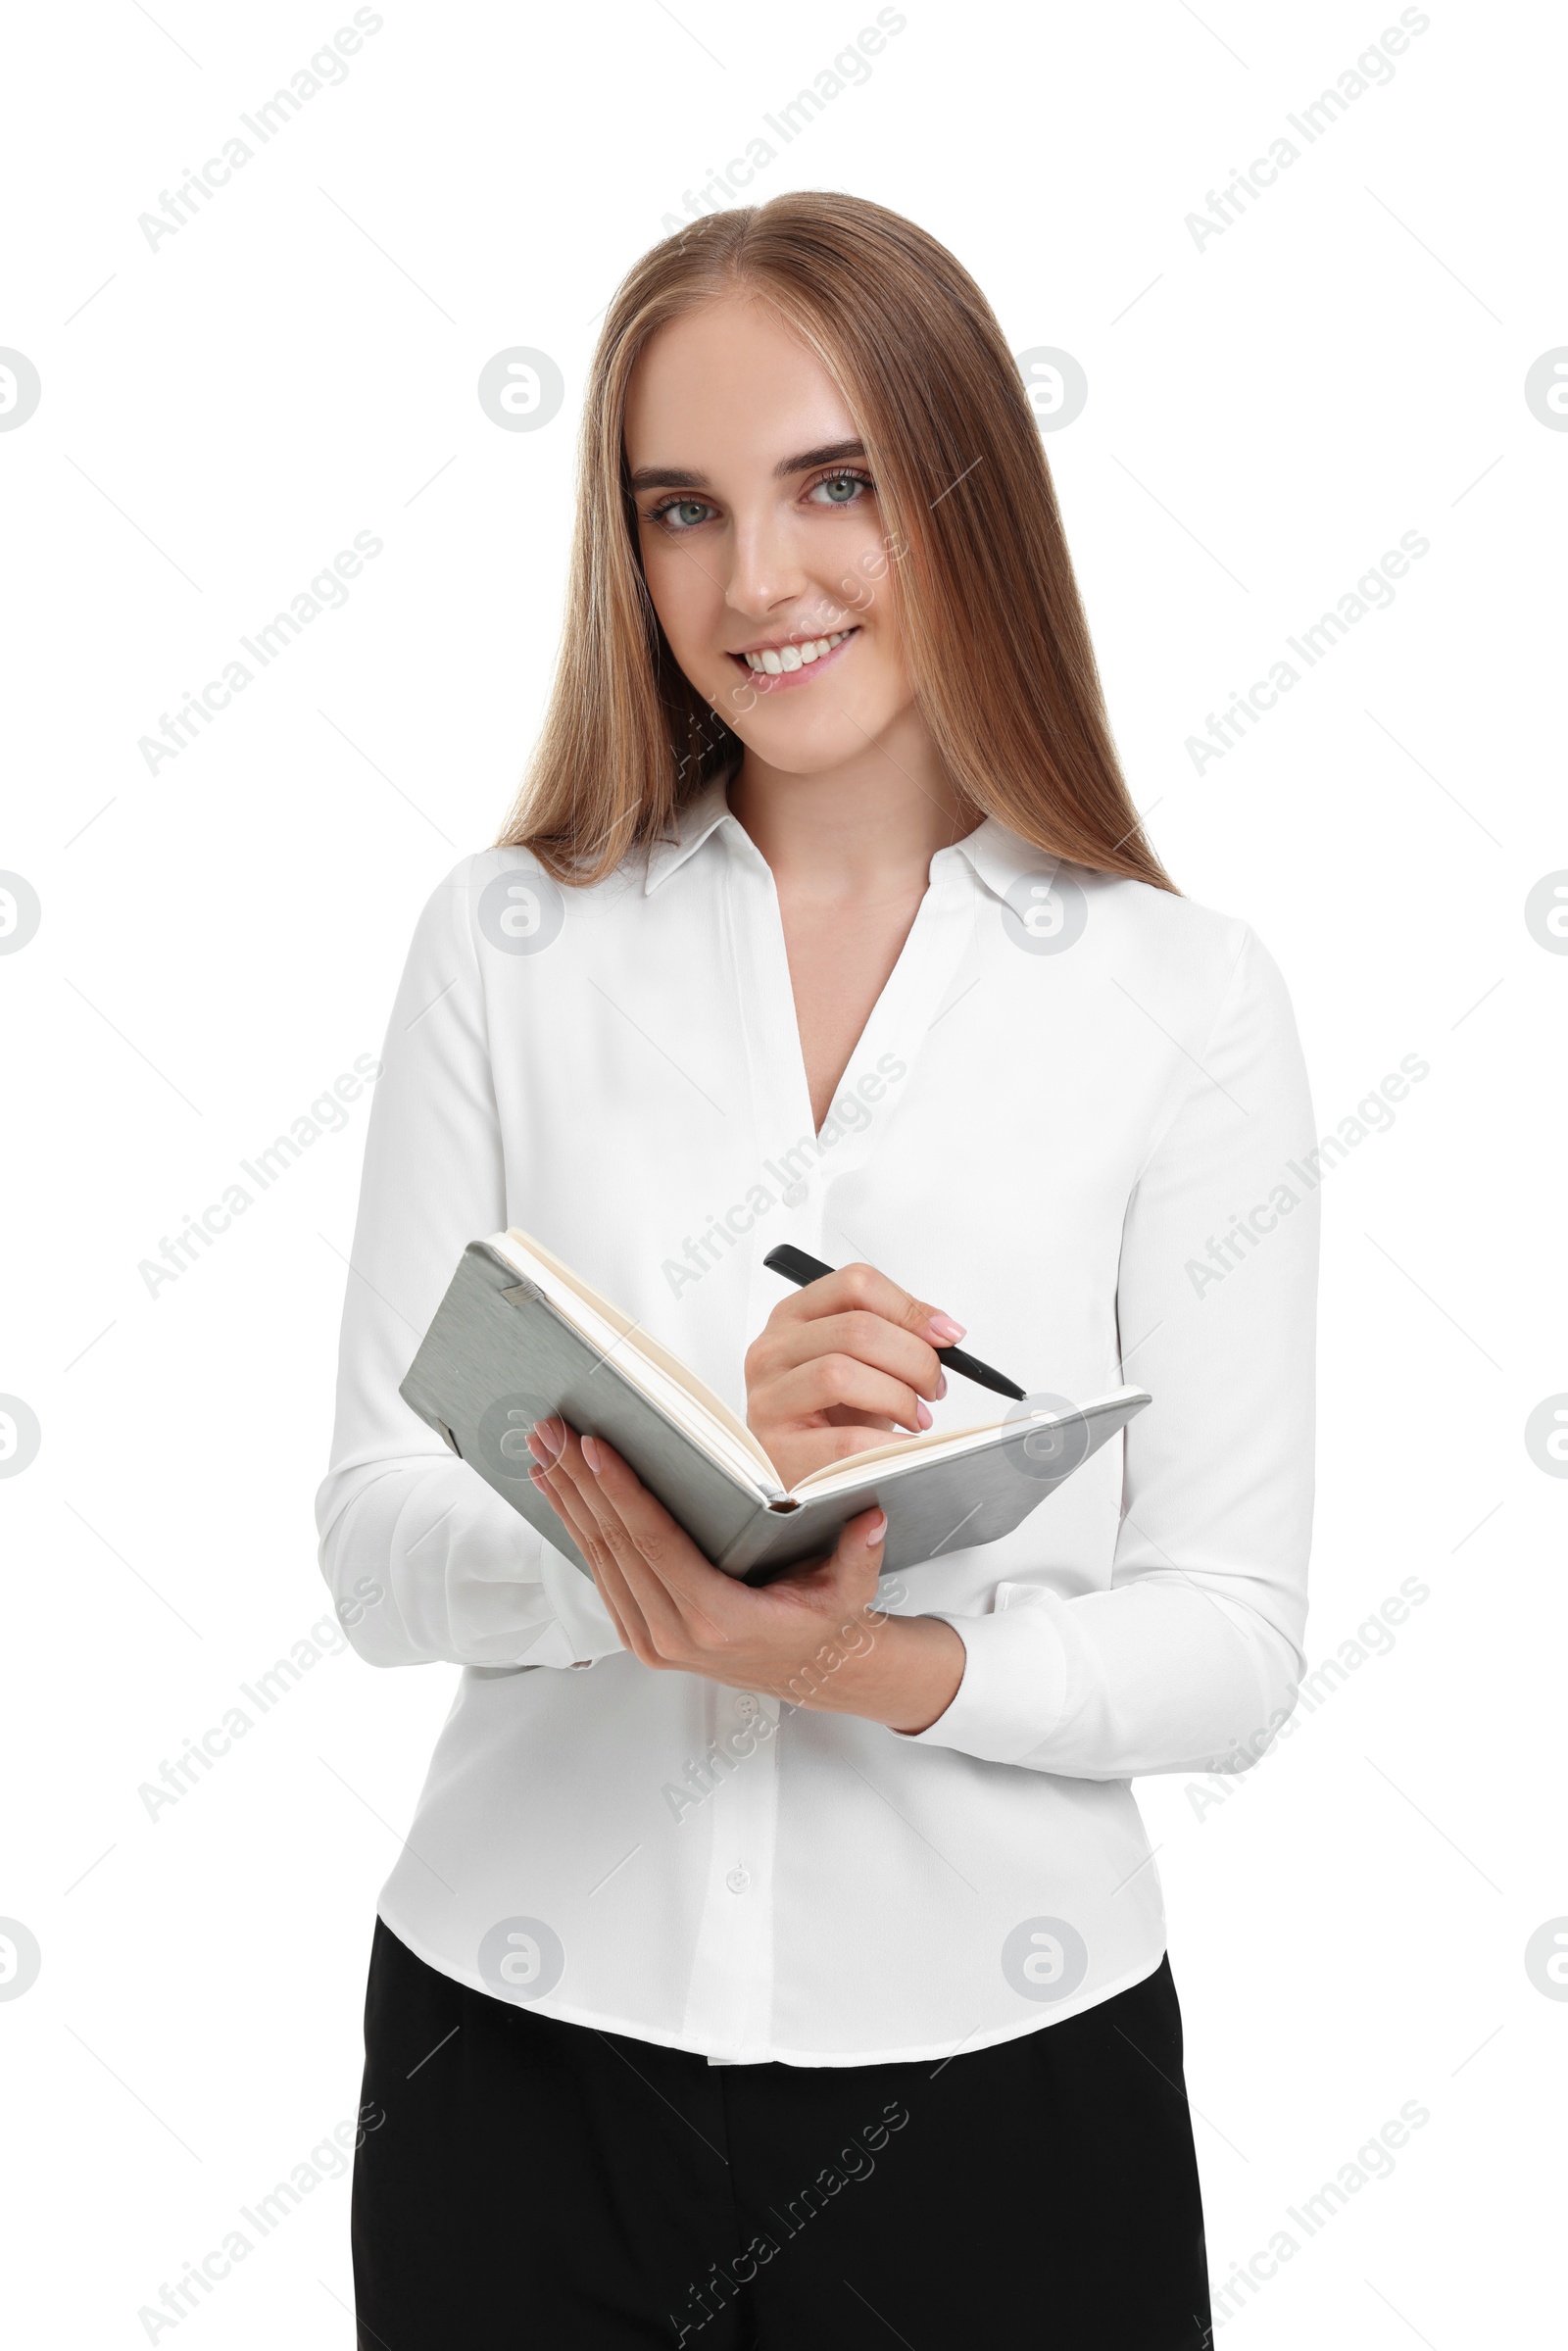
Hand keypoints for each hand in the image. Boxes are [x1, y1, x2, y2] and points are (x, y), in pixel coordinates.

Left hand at [525, 1417, 965, 1733]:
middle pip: (614, 1544)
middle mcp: (672, 1634)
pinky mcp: (637, 1633)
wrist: (808, 1671)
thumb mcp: (849, 1592)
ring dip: (566, 1499)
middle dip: (579, 1482)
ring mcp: (648, 1638)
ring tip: (543, 1448)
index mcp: (715, 1619)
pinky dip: (576, 1525)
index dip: (621, 1491)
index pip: (655, 1543)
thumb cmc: (822, 1620)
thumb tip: (871, 1516)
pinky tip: (560, 1488)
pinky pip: (599, 1572)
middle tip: (552, 1429)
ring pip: (597, 1557)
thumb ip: (859, 1556)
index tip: (594, 1446)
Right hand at [744, 1260, 968, 1489]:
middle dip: (914, 1359)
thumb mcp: (862, 1361)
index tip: (944, 1336)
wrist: (803, 1467)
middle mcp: (773, 1349)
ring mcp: (769, 1398)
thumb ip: (896, 1333)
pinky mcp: (777, 1448)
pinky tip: (902, 1446)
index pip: (855, 1284)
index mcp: (794, 1316)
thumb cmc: (832, 1411)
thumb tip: (943, 1329)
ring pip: (840, 1374)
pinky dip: (887, 1443)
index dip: (908, 1308)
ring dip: (898, 1397)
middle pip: (856, 1329)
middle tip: (933, 1386)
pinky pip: (844, 1440)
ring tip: (916, 1417)